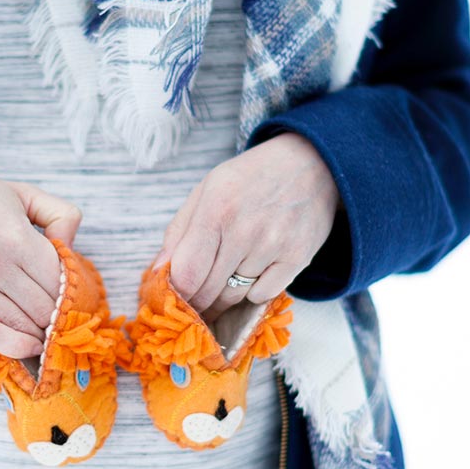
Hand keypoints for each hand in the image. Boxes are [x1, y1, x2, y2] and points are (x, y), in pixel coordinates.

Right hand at [0, 178, 81, 357]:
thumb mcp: (21, 193)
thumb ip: (59, 213)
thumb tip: (71, 248)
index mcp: (16, 235)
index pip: (59, 279)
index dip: (71, 292)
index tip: (72, 297)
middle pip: (43, 305)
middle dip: (56, 316)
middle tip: (61, 319)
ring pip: (20, 323)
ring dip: (40, 333)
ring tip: (48, 333)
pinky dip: (15, 346)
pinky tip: (30, 347)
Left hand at [154, 132, 339, 324]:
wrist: (310, 164)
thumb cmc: (250, 178)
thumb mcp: (207, 190)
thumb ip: (179, 231)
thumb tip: (158, 270)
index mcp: (215, 209)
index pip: (187, 273)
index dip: (176, 294)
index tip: (173, 299)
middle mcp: (244, 230)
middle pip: (208, 291)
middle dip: (196, 302)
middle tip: (192, 304)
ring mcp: (273, 246)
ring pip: (234, 297)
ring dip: (222, 299)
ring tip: (219, 287)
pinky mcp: (297, 258)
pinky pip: (262, 296)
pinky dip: (253, 292)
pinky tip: (253, 272)